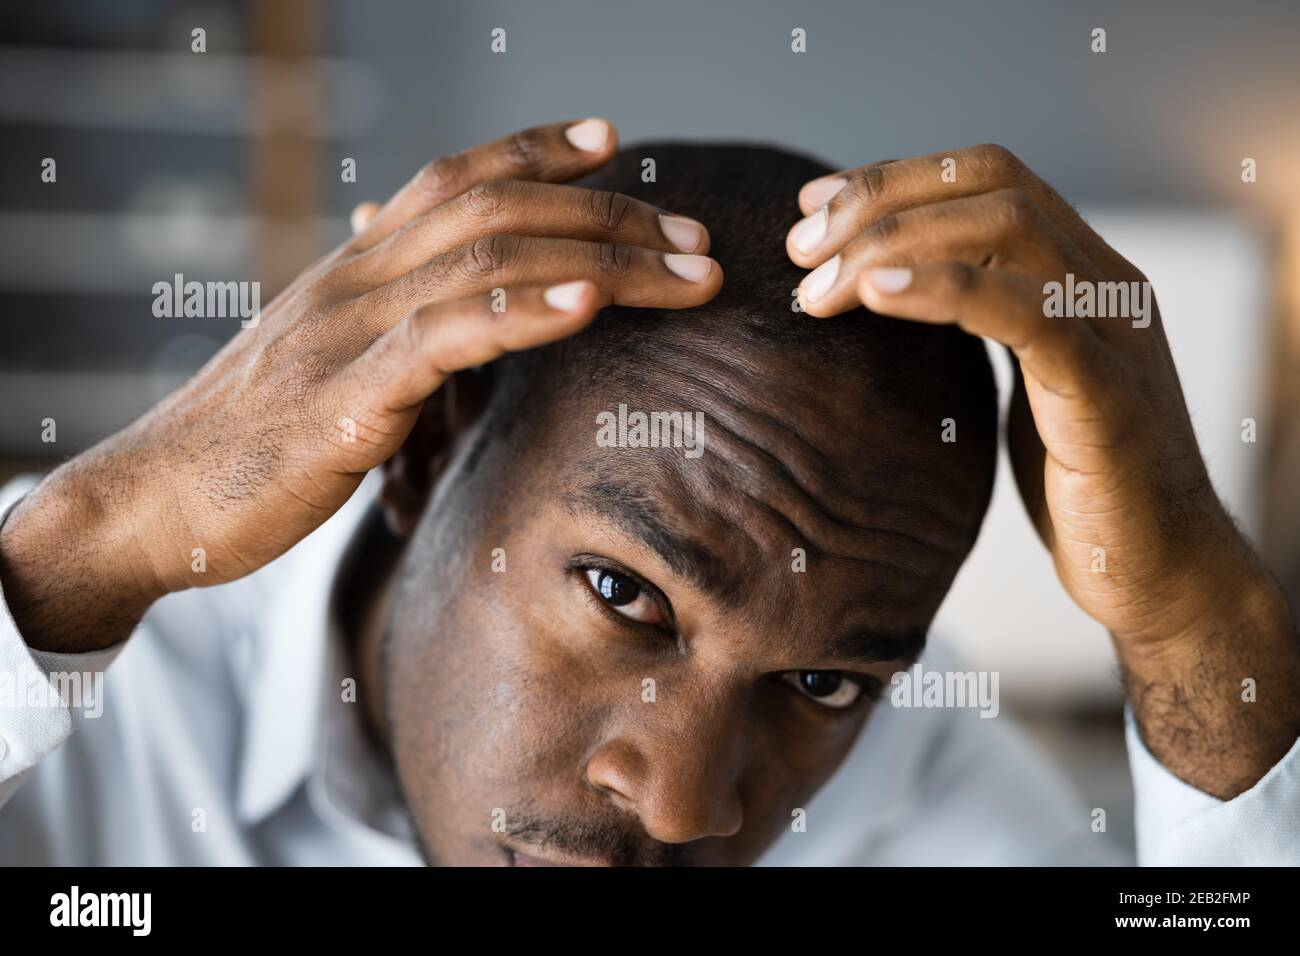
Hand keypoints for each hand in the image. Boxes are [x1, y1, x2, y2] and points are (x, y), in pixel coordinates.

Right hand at [0, 118, 722, 652]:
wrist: (155, 498)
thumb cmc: (252, 442)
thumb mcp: (328, 364)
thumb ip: (390, 329)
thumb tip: (452, 318)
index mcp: (354, 268)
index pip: (455, 179)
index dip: (538, 151)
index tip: (613, 142)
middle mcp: (356, 278)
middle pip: (500, 211)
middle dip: (611, 218)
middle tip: (697, 238)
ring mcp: (350, 331)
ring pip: (490, 260)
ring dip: (603, 260)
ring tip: (686, 271)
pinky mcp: (348, 399)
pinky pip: (448, 336)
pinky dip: (526, 312)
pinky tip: (589, 303)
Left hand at [786, 144, 1297, 795]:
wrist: (1159, 569)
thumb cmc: (1079, 483)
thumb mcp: (1021, 382)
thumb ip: (981, 326)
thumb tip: (889, 295)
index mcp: (1079, 272)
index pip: (988, 178)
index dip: (895, 178)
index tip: (813, 206)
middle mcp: (1102, 280)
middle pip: (991, 184)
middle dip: (881, 201)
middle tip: (799, 250)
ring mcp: (1110, 329)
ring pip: (1008, 229)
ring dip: (894, 243)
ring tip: (818, 285)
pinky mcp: (1104, 391)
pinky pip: (1026, 314)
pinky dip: (944, 291)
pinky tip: (875, 296)